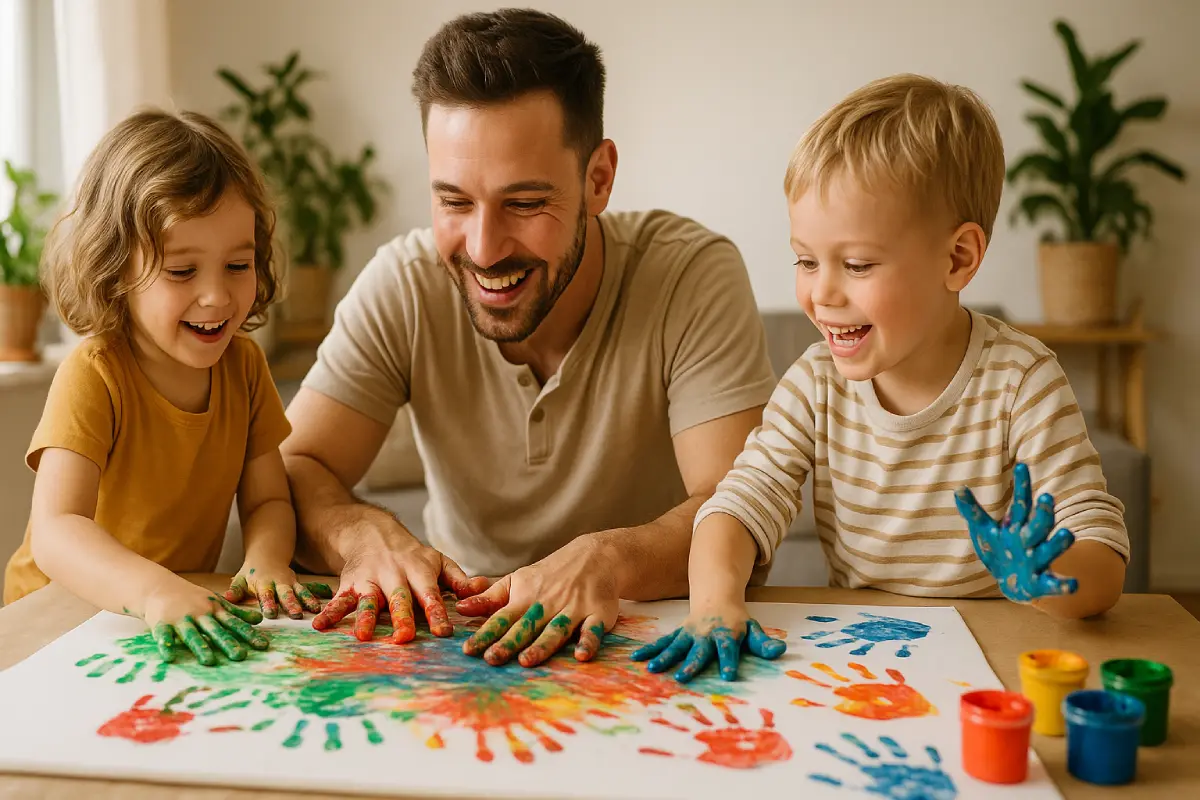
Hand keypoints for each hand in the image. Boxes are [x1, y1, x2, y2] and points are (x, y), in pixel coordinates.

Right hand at [142, 575, 268, 665]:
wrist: (161, 587)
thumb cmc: (192, 598)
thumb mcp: (216, 602)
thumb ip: (236, 613)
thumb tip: (259, 620)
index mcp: (215, 610)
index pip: (234, 623)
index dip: (248, 634)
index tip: (262, 646)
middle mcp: (200, 614)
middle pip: (215, 630)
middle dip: (228, 643)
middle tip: (240, 656)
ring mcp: (181, 618)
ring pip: (192, 634)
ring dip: (200, 647)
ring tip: (209, 661)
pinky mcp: (162, 623)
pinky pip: (164, 635)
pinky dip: (166, 645)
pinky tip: (169, 657)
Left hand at [224, 562, 333, 618]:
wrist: (268, 554)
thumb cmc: (251, 572)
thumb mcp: (240, 579)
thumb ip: (235, 590)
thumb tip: (227, 598)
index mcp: (264, 583)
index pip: (266, 595)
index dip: (268, 604)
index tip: (271, 614)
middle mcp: (279, 583)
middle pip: (286, 594)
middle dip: (292, 604)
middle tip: (296, 615)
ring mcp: (291, 583)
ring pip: (301, 591)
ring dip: (308, 600)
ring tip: (316, 610)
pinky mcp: (298, 584)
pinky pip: (310, 589)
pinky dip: (319, 593)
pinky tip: (330, 597)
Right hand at [311, 510, 488, 642]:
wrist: (372, 532)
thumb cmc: (412, 556)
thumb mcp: (438, 562)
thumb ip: (458, 579)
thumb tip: (482, 590)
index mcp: (419, 572)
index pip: (430, 594)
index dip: (437, 612)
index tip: (444, 632)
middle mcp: (394, 575)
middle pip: (399, 599)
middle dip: (401, 617)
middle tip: (404, 638)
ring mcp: (369, 580)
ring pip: (367, 599)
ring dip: (364, 617)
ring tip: (362, 635)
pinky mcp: (349, 584)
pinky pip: (339, 599)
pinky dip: (329, 612)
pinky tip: (319, 626)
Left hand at [456, 534, 619, 666]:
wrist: (595, 555)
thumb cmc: (550, 574)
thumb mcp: (519, 580)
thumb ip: (490, 597)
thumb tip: (460, 607)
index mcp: (526, 598)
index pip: (502, 618)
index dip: (485, 634)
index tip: (468, 650)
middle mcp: (548, 604)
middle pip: (526, 626)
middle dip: (508, 643)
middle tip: (491, 659)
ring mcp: (573, 608)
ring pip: (555, 629)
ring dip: (542, 645)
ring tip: (526, 661)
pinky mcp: (597, 613)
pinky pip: (593, 629)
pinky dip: (588, 641)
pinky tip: (581, 656)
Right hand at [630, 598, 785, 681]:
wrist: (716, 597)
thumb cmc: (737, 620)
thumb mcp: (753, 629)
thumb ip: (764, 643)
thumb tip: (780, 651)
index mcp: (726, 633)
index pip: (728, 648)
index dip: (729, 660)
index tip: (728, 675)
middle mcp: (706, 634)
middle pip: (698, 650)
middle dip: (691, 664)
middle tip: (683, 678)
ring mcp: (689, 633)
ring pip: (676, 645)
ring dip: (664, 657)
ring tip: (653, 669)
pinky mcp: (678, 634)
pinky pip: (663, 642)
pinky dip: (650, 649)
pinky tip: (636, 659)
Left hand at [954, 461, 1077, 602]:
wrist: (1012, 583)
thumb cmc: (1000, 550)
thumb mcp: (984, 530)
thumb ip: (973, 511)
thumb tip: (958, 489)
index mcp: (1017, 526)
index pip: (1021, 503)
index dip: (1022, 486)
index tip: (1022, 466)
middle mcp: (1031, 540)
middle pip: (1039, 525)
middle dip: (1043, 513)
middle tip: (1047, 497)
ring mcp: (1037, 561)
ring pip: (1049, 550)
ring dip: (1058, 543)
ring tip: (1068, 534)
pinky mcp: (1039, 583)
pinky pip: (1052, 584)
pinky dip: (1062, 585)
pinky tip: (1073, 585)